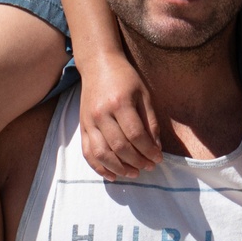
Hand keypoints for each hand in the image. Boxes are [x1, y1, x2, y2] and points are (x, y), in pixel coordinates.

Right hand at [79, 53, 161, 179]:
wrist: (98, 65)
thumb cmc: (125, 78)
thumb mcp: (144, 94)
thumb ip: (150, 121)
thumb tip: (156, 147)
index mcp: (120, 103)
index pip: (136, 135)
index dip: (149, 151)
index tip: (158, 158)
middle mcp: (102, 114)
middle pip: (120, 147)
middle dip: (137, 162)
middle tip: (149, 167)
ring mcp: (89, 122)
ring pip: (102, 154)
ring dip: (119, 168)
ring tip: (134, 173)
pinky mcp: (82, 127)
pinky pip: (88, 152)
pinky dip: (99, 167)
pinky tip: (112, 175)